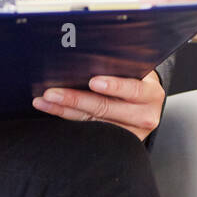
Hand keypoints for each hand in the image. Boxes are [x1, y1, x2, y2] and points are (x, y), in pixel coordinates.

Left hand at [31, 68, 166, 142]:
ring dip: (64, 109)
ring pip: (92, 121)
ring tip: (45, 100)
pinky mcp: (114, 142)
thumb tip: (95, 54)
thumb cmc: (139, 82)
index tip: (93, 81)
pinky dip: (68, 118)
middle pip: (105, 108)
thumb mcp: (140, 72)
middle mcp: (143, 117)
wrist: (147, 106)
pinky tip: (52, 110)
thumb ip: (124, 67)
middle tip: (53, 92)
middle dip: (76, 98)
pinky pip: (87, 129)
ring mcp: (128, 133)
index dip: (114, 86)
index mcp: (151, 95)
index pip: (132, 89)